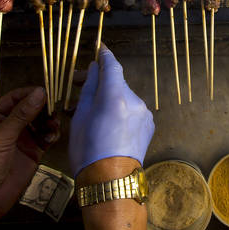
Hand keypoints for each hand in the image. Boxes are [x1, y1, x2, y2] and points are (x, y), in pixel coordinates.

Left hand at [0, 86, 47, 225]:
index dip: (30, 95)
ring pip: (39, 124)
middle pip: (29, 110)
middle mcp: (6, 128)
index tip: (46, 92)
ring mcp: (19, 141)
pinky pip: (44, 139)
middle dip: (42, 109)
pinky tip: (52, 137)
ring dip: (48, 122)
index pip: (14, 99)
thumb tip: (40, 93)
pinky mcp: (30, 155)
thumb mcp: (0, 136)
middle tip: (53, 110)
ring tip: (53, 124)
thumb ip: (21, 114)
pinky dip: (51, 136)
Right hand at [69, 46, 153, 177]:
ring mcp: (145, 114)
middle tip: (80, 86)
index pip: (112, 66)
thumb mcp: (80, 117)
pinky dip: (121, 112)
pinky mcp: (149, 125)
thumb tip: (95, 69)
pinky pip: (132, 111)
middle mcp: (135, 101)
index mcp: (116, 96)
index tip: (100, 48)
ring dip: (110, 100)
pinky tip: (108, 126)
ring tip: (92, 114)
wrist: (111, 181)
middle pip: (117, 83)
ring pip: (124, 98)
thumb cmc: (89, 151)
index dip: (105, 55)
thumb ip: (89, 88)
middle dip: (101, 83)